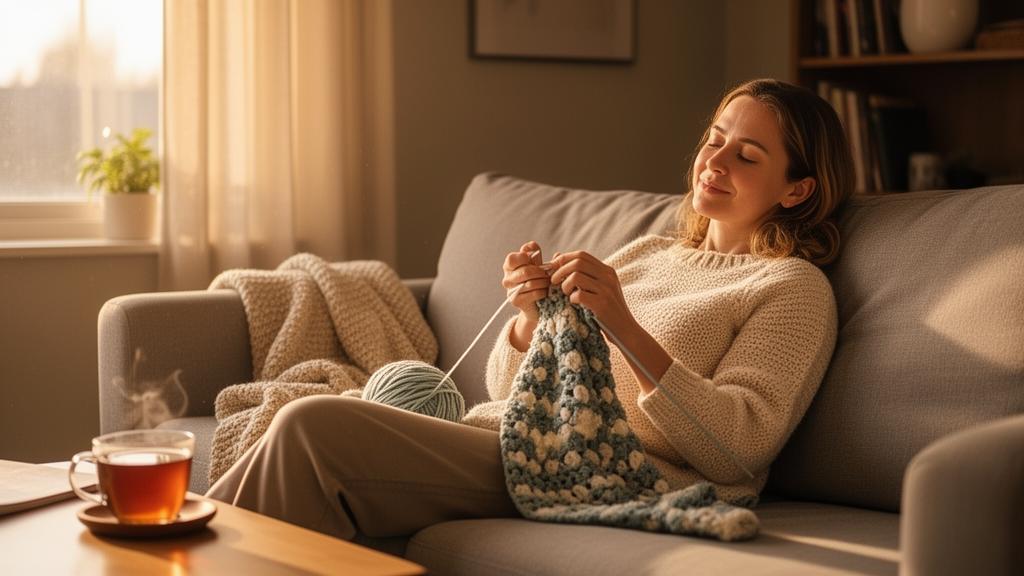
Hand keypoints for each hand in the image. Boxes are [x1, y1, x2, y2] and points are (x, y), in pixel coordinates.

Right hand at [502, 241, 550, 350]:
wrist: (537, 303)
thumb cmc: (536, 280)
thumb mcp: (537, 264)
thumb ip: (535, 253)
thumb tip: (532, 245)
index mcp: (509, 267)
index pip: (512, 258)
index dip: (525, 258)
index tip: (535, 261)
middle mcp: (507, 279)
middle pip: (525, 271)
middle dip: (541, 272)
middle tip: (547, 274)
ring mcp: (510, 291)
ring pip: (531, 283)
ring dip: (544, 282)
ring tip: (548, 282)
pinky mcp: (517, 301)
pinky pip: (534, 293)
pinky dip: (543, 292)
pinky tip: (545, 292)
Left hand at [549, 250, 671, 393]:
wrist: (625, 331)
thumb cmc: (607, 311)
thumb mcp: (598, 289)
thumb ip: (582, 274)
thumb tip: (557, 257)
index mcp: (607, 271)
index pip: (582, 255)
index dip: (564, 259)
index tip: (554, 269)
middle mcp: (608, 277)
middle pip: (578, 262)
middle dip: (560, 270)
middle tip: (553, 281)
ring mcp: (606, 290)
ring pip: (576, 276)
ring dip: (565, 285)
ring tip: (566, 294)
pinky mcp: (602, 304)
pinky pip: (579, 294)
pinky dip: (572, 298)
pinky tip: (574, 304)